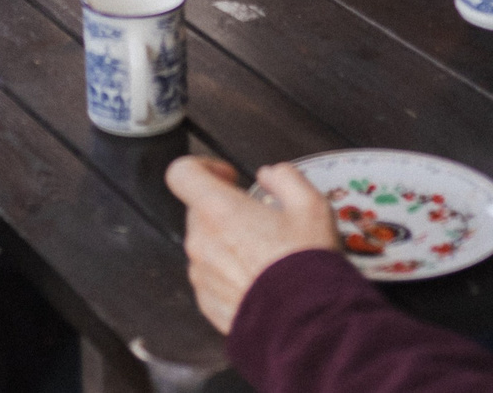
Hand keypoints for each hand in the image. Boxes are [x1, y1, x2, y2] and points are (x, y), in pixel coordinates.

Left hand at [166, 156, 340, 334]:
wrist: (306, 325)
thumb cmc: (305, 267)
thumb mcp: (311, 205)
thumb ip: (285, 178)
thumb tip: (272, 174)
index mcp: (219, 211)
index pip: (181, 173)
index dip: (203, 167)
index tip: (227, 177)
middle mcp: (202, 241)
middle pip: (198, 210)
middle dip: (225, 210)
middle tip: (258, 220)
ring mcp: (201, 274)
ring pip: (205, 245)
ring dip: (227, 244)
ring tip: (263, 255)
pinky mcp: (207, 302)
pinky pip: (210, 277)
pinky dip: (228, 274)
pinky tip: (258, 280)